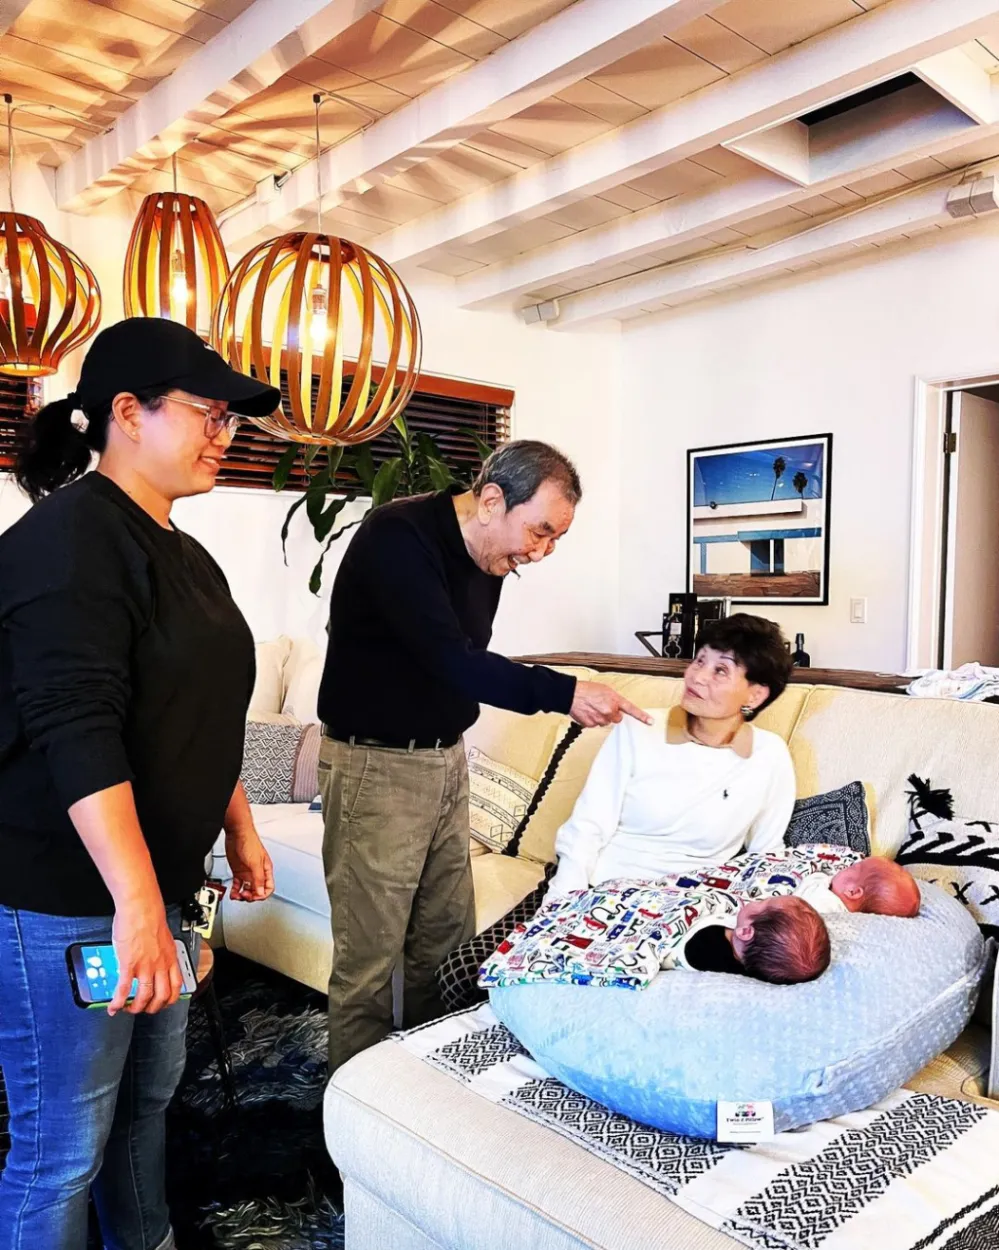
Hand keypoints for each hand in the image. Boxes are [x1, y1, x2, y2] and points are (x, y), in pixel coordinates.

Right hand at [109, 900, 181, 1016]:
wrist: (141, 907)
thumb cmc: (150, 916)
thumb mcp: (163, 938)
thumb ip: (160, 951)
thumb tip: (154, 958)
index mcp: (170, 957)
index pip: (176, 985)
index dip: (170, 999)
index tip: (164, 1002)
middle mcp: (160, 964)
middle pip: (162, 996)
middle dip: (153, 1007)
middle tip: (144, 1008)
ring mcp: (144, 966)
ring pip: (144, 996)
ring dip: (136, 1007)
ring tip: (128, 1008)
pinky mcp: (128, 964)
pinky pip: (123, 989)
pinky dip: (117, 1002)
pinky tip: (113, 1006)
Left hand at [225, 827, 273, 902]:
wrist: (237, 833)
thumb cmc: (249, 841)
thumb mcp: (255, 862)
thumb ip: (258, 878)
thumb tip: (260, 892)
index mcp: (265, 870)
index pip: (268, 888)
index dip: (262, 895)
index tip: (254, 897)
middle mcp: (257, 872)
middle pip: (257, 891)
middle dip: (251, 896)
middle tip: (244, 896)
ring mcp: (247, 872)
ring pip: (247, 889)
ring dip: (242, 895)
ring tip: (237, 896)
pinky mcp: (238, 871)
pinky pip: (238, 885)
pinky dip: (235, 891)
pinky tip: (233, 893)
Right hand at [570, 681, 652, 728]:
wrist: (571, 694)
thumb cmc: (586, 690)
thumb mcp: (605, 690)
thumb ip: (613, 700)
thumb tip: (615, 708)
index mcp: (615, 700)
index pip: (632, 709)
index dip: (642, 716)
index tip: (650, 722)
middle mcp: (610, 711)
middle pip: (616, 718)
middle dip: (611, 714)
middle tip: (602, 706)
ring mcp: (601, 719)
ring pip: (605, 722)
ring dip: (601, 717)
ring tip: (592, 707)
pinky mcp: (592, 724)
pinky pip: (595, 724)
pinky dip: (591, 720)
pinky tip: (587, 712)